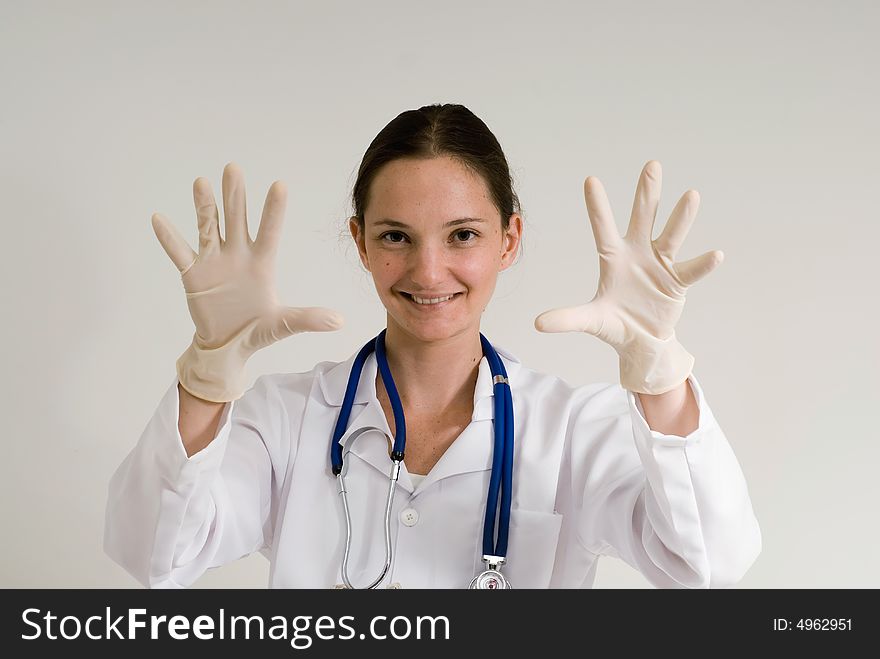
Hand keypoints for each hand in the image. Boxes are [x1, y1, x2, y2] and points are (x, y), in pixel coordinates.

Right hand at [152, 162, 343, 401]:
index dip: (273, 210)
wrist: (227, 345)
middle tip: (233, 168)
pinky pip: (179, 252)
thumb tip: (340, 322)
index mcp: (261, 263)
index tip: (280, 185)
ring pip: (208, 227)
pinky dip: (169, 237)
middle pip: (236, 219)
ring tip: (201, 182)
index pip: (269, 231)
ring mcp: (214, 262)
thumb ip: (308, 318)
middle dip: (234, 195)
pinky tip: (159, 218)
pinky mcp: (193, 274)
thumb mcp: (284, 324)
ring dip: (203, 206)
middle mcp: (237, 255)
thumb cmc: (257, 330)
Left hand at [534, 160, 721, 393]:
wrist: (641, 341)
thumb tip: (537, 324)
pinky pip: (691, 270)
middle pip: (643, 218)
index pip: (603, 228)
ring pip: (671, 235)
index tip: (590, 180)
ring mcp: (660, 264)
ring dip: (681, 217)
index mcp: (614, 258)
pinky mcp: (677, 281)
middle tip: (652, 164)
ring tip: (691, 195)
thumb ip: (567, 318)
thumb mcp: (590, 320)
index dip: (597, 206)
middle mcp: (638, 253)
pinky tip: (716, 255)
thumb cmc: (614, 323)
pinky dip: (703, 264)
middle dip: (647, 193)